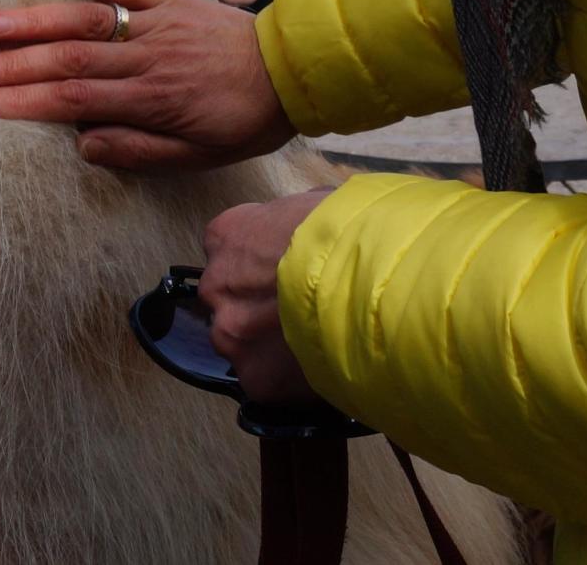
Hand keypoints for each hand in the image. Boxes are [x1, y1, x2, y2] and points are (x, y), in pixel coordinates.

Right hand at [0, 0, 294, 170]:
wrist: (294, 72)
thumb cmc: (243, 120)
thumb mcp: (198, 155)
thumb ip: (140, 150)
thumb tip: (84, 144)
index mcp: (150, 99)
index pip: (74, 101)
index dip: (25, 101)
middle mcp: (145, 57)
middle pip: (68, 60)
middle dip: (13, 65)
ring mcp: (155, 24)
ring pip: (86, 21)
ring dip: (37, 21)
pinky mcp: (169, 0)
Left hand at [200, 190, 329, 404]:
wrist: (370, 282)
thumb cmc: (350, 232)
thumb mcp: (316, 204)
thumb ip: (294, 222)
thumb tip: (308, 229)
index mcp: (226, 235)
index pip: (229, 252)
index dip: (261, 265)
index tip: (285, 275)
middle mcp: (216, 285)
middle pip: (231, 301)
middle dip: (259, 309)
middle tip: (300, 314)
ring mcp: (232, 334)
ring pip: (245, 345)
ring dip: (272, 347)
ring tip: (318, 346)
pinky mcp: (257, 378)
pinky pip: (271, 383)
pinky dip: (294, 382)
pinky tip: (324, 370)